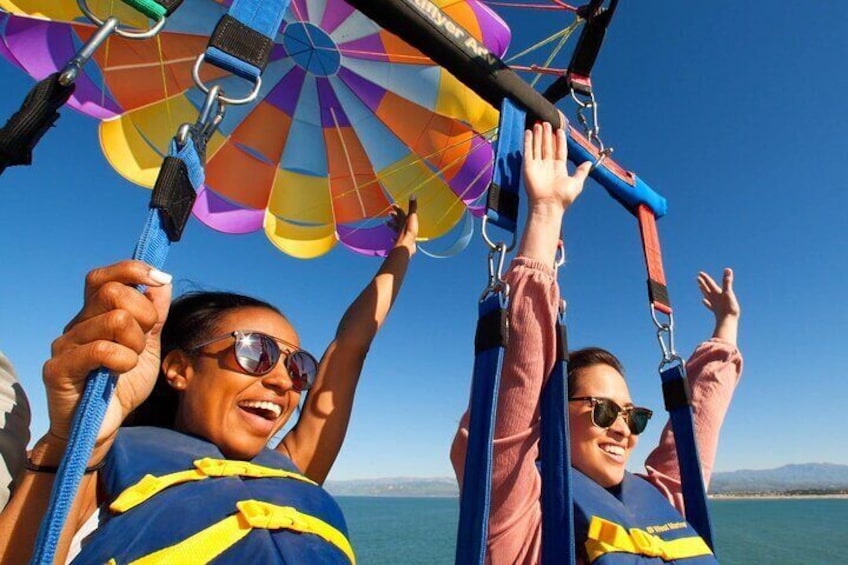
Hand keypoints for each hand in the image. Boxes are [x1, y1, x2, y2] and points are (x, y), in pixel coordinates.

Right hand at [42, 261, 171, 452]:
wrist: (104, 427)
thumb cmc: (123, 386)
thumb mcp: (148, 347)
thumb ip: (155, 315)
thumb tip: (161, 280)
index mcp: (96, 315)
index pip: (105, 277)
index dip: (133, 271)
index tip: (159, 279)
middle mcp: (77, 324)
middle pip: (114, 292)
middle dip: (143, 314)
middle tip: (143, 341)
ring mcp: (65, 344)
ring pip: (115, 320)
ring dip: (135, 344)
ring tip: (130, 363)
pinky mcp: (58, 368)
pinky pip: (102, 349)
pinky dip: (123, 360)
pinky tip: (120, 372)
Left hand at [388, 196, 418, 255]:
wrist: (407, 244)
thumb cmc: (409, 230)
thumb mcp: (412, 216)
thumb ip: (412, 206)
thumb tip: (412, 195)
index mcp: (403, 220)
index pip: (400, 212)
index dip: (396, 208)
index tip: (392, 205)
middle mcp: (400, 226)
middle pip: (396, 220)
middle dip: (393, 216)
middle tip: (389, 213)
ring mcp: (400, 234)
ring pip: (395, 229)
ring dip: (391, 226)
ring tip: (386, 223)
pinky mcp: (402, 241)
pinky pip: (396, 239)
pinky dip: (394, 238)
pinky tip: (391, 238)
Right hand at [523, 122, 590, 216]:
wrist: (548, 205)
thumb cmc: (563, 197)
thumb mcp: (577, 183)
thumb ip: (581, 172)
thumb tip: (588, 162)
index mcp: (559, 168)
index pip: (559, 150)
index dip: (560, 140)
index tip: (559, 130)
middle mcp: (548, 165)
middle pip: (547, 146)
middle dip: (547, 135)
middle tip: (546, 123)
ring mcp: (538, 165)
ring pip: (538, 146)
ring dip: (538, 135)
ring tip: (539, 123)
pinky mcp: (529, 167)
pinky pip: (528, 151)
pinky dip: (528, 142)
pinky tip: (529, 132)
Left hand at [698, 268, 739, 344]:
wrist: (728, 321)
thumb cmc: (728, 307)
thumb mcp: (729, 292)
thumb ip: (727, 281)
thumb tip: (727, 269)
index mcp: (716, 293)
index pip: (710, 283)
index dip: (705, 278)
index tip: (700, 273)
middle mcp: (714, 298)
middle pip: (706, 289)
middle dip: (702, 283)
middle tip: (697, 278)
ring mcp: (714, 304)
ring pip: (707, 296)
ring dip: (703, 291)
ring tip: (700, 287)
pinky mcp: (716, 311)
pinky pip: (710, 305)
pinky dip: (706, 302)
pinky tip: (703, 301)